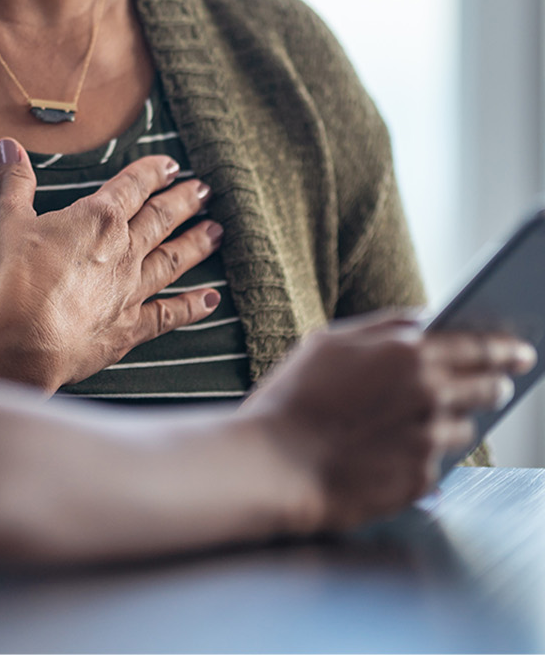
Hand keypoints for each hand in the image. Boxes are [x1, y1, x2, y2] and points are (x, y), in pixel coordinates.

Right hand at [0, 141, 224, 390]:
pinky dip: (191, 307)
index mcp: (97, 218)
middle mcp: (123, 251)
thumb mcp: (6, 218)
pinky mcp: (128, 328)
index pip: (131, 186)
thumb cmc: (12, 275)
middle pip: (161, 219)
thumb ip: (14, 181)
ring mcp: (130, 291)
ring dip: (195, 245)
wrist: (22, 337)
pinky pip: (168, 314)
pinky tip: (212, 301)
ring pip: (171, 261)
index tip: (170, 165)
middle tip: (205, 191)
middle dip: (183, 202)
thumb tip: (8, 145)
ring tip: (216, 232)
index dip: (152, 172)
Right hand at [242, 312, 534, 530]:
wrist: (275, 462)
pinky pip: (438, 461)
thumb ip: (384, 326)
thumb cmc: (293, 397)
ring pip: (465, 427)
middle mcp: (430, 395)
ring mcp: (430, 439)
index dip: (506, 347)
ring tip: (415, 420)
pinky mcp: (423, 478)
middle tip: (495, 383)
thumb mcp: (328, 342)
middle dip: (494, 383)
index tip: (521, 351)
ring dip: (450, 420)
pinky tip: (389, 449)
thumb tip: (426, 318)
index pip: (480, 346)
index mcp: (408, 353)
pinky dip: (423, 453)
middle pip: (488, 387)